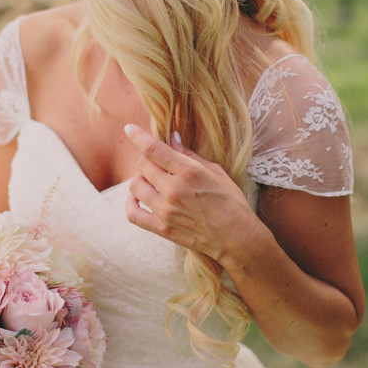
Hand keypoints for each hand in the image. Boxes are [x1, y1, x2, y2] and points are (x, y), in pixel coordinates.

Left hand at [123, 123, 259, 263]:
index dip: (137, 135)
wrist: (238, 238)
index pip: (153, 149)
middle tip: (157, 161)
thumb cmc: (232, 202)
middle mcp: (174, 190)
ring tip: (152, 180)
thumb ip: (189, 155)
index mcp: (189, 172)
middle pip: (142, 165)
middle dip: (147, 158)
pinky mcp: (162, 229)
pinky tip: (137, 198)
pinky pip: (133, 214)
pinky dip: (130, 203)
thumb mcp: (216, 172)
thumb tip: (172, 137)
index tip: (129, 128)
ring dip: (140, 179)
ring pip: (135, 186)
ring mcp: (166, 211)